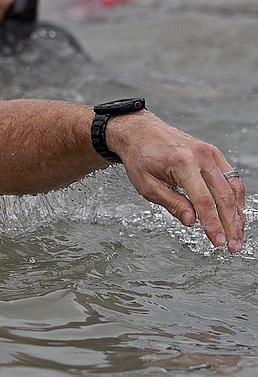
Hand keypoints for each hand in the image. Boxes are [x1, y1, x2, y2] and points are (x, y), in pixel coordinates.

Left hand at [111, 111, 245, 252]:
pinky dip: (236, 197)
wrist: (139, 131)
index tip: (218, 242)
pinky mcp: (214, 153)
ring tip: (236, 234)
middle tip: (232, 245)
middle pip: (224, 196)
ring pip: (233, 187)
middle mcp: (201, 156)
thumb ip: (171, 203)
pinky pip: (231, 178)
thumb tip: (192, 221)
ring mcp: (210, 153)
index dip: (213, 224)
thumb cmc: (140, 156)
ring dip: (237, 213)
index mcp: (182, 163)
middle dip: (230, 224)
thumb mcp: (146, 184)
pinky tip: (235, 213)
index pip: (203, 201)